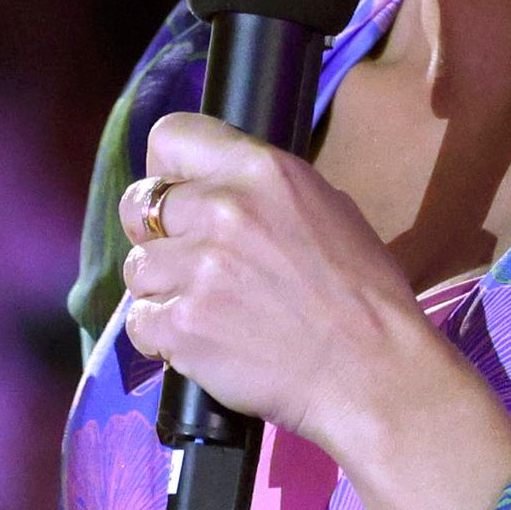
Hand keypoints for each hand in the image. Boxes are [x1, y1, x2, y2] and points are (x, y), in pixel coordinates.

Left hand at [113, 114, 437, 460]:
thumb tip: (217, 189)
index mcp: (261, 170)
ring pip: (137, 268)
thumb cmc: (363, 296)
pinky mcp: (181, 325)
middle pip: (140, 206)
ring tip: (210, 311)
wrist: (372, 373)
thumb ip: (262, 191)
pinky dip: (162, 336)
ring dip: (162, 290)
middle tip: (192, 265)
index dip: (165, 169)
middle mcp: (222, 209)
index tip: (176, 196)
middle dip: (158, 236)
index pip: (171, 136)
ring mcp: (197, 269)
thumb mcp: (329, 208)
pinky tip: (202, 343)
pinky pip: (139, 322)